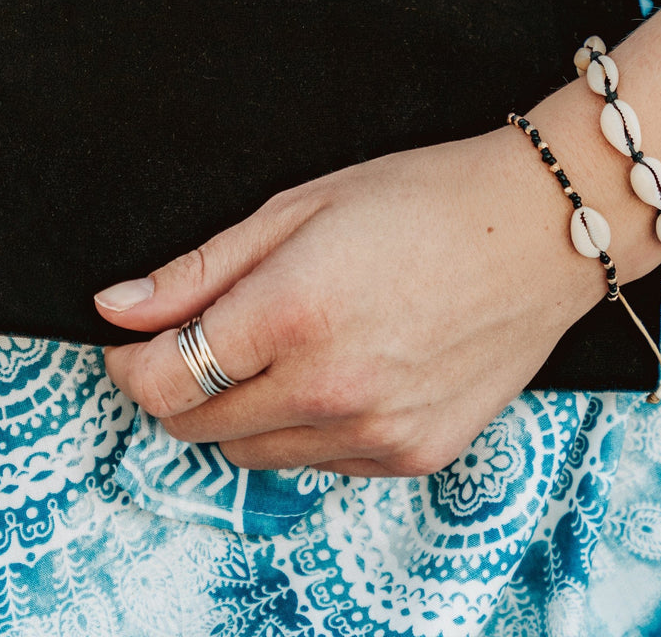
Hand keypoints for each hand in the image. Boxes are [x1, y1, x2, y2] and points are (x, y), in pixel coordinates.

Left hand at [95, 130, 601, 476]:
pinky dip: (309, 425)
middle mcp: (329, 389)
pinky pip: (322, 462)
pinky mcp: (412, 455)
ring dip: (246, 409)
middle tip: (219, 332)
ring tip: (294, 343)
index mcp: (292, 314)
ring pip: (256, 453)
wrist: (542, 231)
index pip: (161, 381)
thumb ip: (201, 269)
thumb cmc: (428, 199)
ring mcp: (375, 433)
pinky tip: (345, 367)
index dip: (132, 362)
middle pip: (199, 427)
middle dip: (185, 384)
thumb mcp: (303, 206)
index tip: (140, 340)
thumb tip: (119, 308)